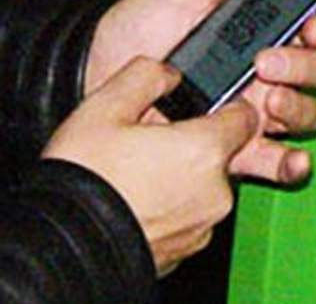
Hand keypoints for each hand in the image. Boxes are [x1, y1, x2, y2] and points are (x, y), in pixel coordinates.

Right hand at [43, 57, 257, 274]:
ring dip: (179, 177)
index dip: (222, 106)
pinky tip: (133, 201)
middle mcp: (217, 192)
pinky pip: (187, 217)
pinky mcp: (185, 251)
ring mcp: (202, 226)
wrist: (60, 248)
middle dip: (190, 143)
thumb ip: (146, 76)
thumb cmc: (82, 181)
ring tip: (133, 175)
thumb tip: (168, 73)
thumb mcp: (104, 108)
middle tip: (146, 144)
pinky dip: (168, 208)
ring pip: (203, 187)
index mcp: (206, 150)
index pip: (245, 116)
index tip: (196, 108)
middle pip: (219, 152)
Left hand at [85, 0, 315, 183]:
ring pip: (306, 115)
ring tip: (269, 103)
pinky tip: (289, 158)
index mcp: (260, 35)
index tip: (308, 27)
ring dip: (299, 108)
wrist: (90, 77)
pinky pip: (278, 161)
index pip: (312, 31)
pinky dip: (292, 163)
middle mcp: (265, 75)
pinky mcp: (235, 150)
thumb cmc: (134, 30)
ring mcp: (253, 114)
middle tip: (267, 62)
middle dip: (305, 67)